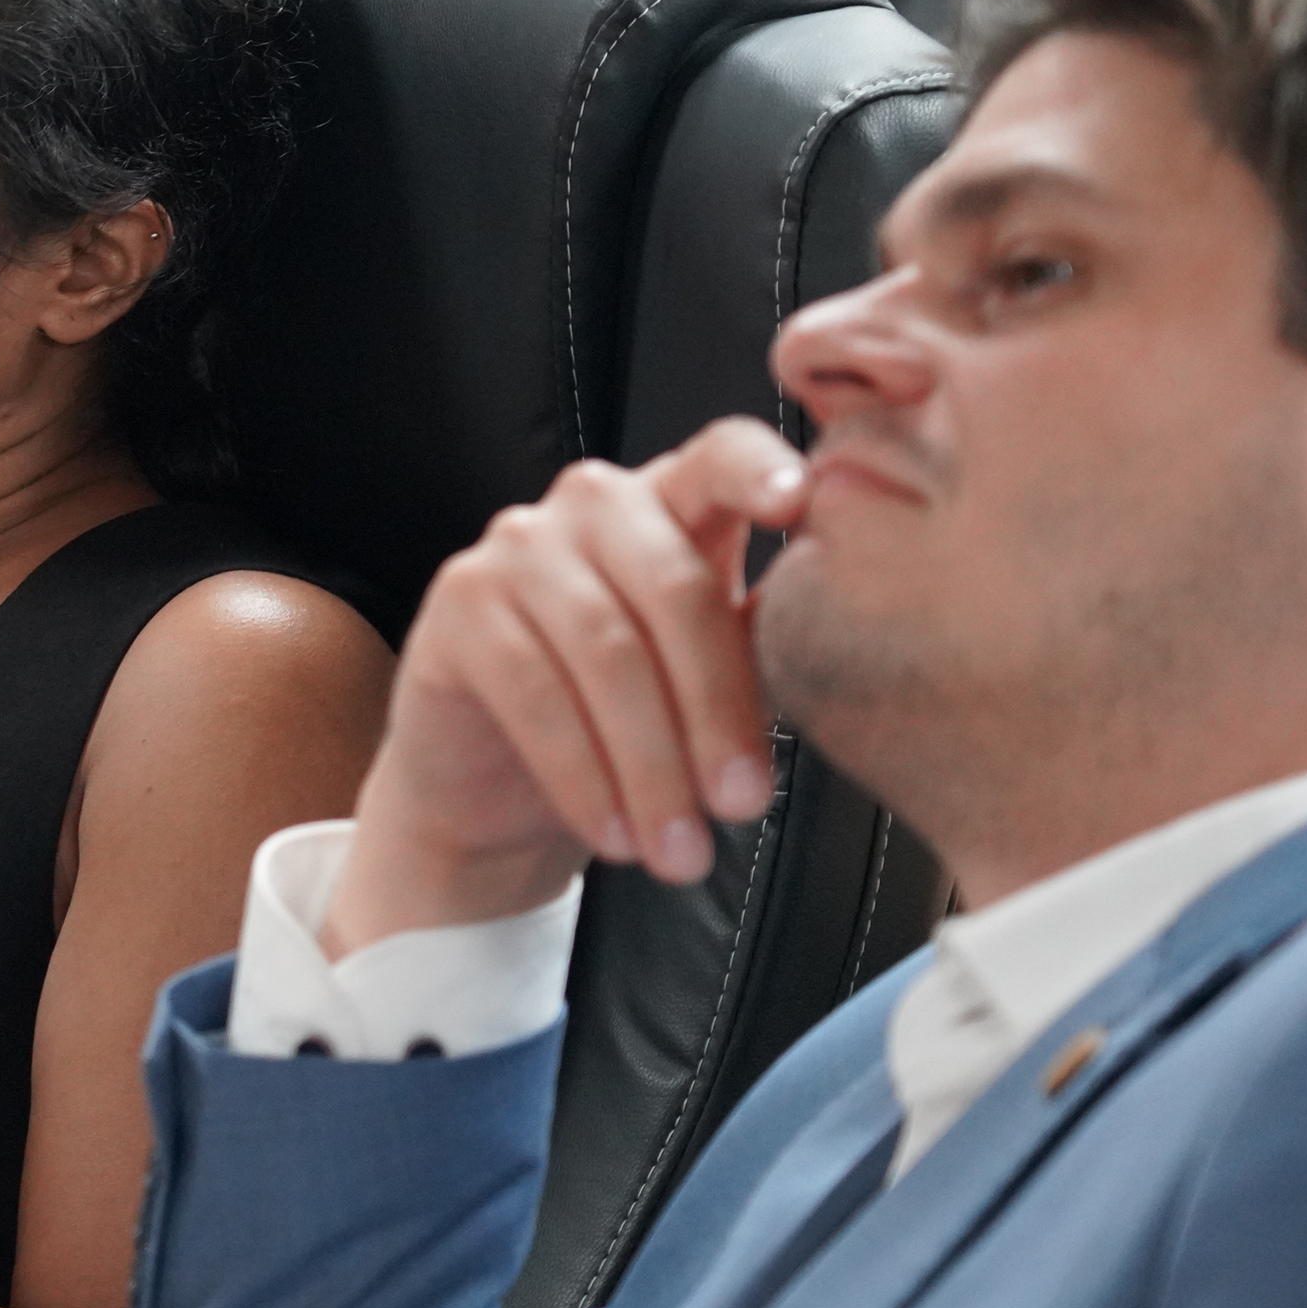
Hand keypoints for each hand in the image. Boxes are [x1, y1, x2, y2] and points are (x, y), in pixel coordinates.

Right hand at [326, 420, 807, 954]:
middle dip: (716, 711)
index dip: (761, 472)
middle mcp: (595, 502)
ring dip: (651, 765)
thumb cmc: (631, 719)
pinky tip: (614, 834)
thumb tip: (847, 640)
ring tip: (682, 851)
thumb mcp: (711, 673)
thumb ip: (763, 640)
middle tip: (745, 808)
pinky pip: (533, 689)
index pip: (723, 455)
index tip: (800, 506)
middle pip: (675, 588)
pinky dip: (582, 775)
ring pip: (606, 650)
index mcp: (677, 499)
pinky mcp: (458, 601)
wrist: (502, 784)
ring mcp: (519, 545)